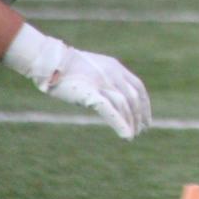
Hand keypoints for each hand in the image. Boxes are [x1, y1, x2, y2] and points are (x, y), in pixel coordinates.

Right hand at [3, 23, 150, 139]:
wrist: (52, 63)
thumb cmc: (69, 69)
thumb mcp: (93, 73)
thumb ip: (105, 83)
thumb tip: (112, 100)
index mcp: (116, 68)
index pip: (137, 87)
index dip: (144, 104)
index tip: (146, 118)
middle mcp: (113, 74)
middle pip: (133, 98)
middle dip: (139, 115)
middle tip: (142, 130)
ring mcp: (102, 83)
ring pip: (123, 105)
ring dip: (130, 121)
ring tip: (133, 135)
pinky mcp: (90, 94)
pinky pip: (109, 110)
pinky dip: (119, 123)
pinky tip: (126, 135)